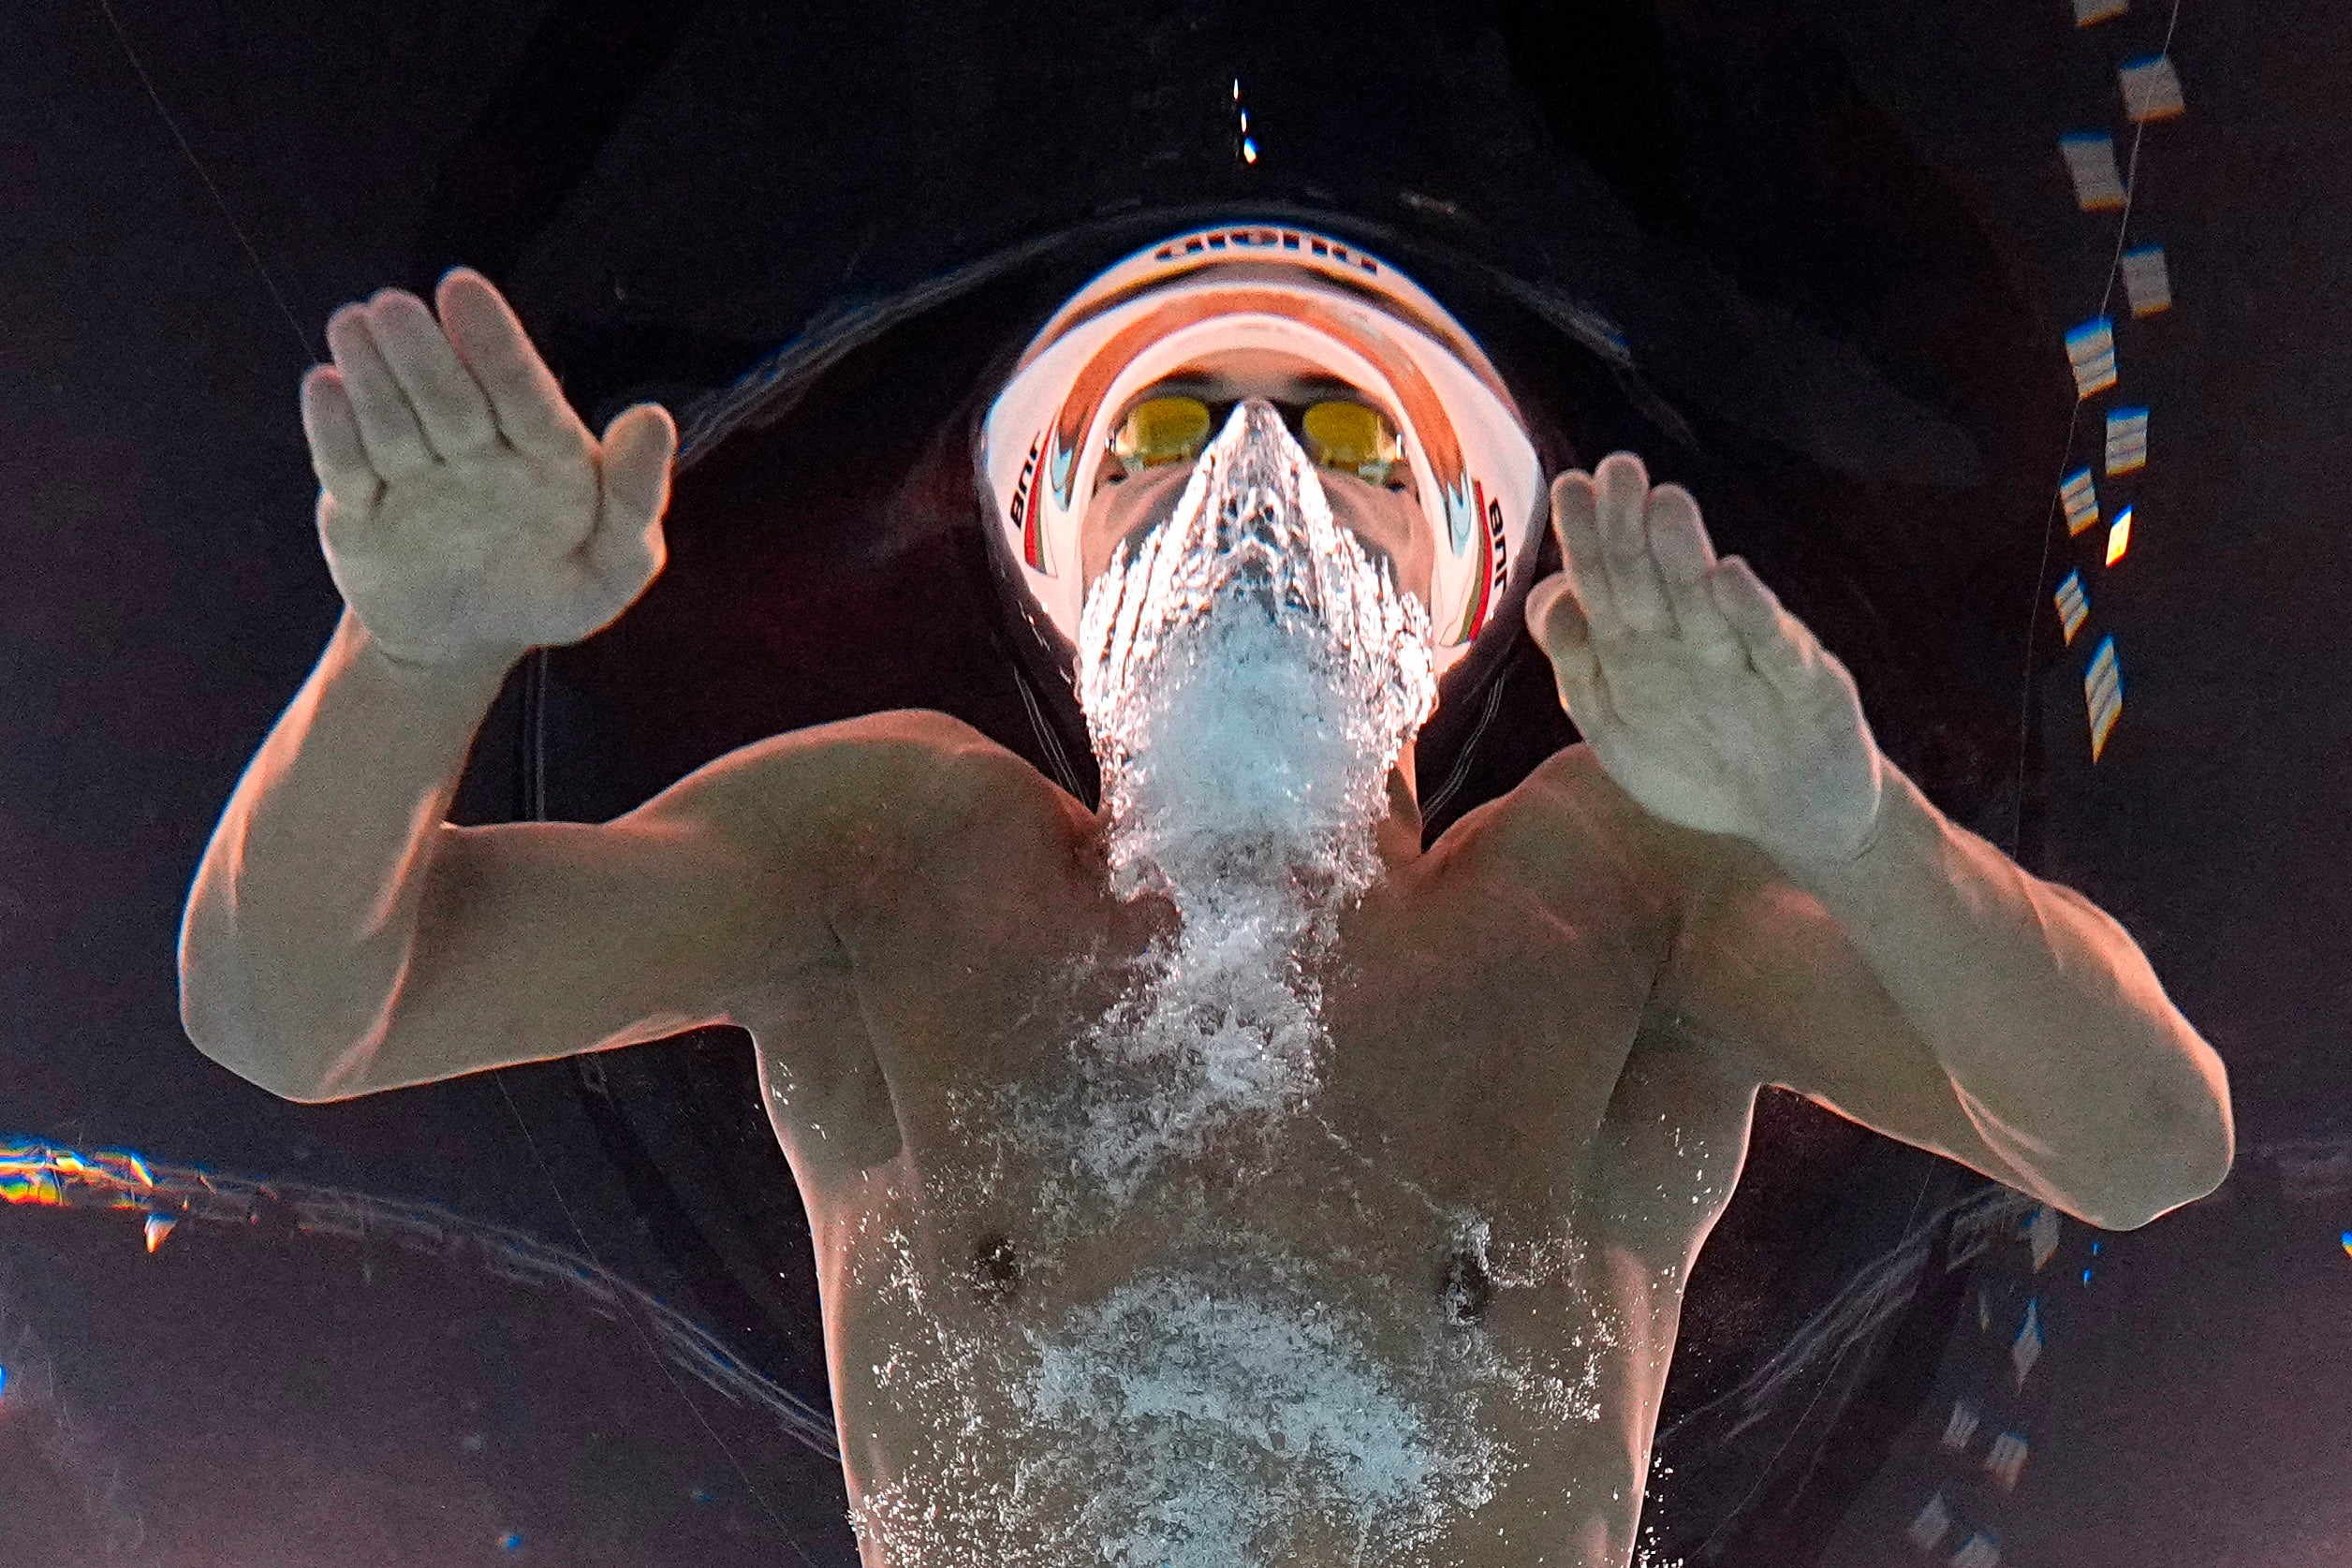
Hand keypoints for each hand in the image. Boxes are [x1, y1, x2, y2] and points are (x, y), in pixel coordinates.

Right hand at [300, 268, 674, 669]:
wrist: (464, 641)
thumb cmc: (550, 593)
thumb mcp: (612, 568)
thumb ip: (636, 498)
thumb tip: (654, 417)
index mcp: (544, 450)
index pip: (522, 392)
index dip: (495, 344)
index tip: (462, 289)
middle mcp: (474, 447)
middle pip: (449, 398)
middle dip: (424, 355)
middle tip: (395, 308)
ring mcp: (413, 471)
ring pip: (392, 420)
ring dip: (374, 376)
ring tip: (355, 325)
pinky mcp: (357, 502)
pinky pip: (343, 464)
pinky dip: (332, 429)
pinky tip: (325, 385)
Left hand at [1524, 453, 1884, 866]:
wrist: (1794, 811)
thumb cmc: (1698, 763)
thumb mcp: (1619, 729)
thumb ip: (1581, 669)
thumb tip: (1553, 602)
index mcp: (1638, 648)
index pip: (1604, 583)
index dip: (1587, 537)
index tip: (1571, 486)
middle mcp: (1690, 639)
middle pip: (1651, 579)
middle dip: (1630, 525)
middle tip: (1617, 468)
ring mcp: (1746, 656)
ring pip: (1707, 601)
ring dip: (1685, 553)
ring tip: (1664, 502)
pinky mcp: (1803, 683)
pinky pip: (1772, 647)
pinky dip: (1751, 614)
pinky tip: (1728, 578)